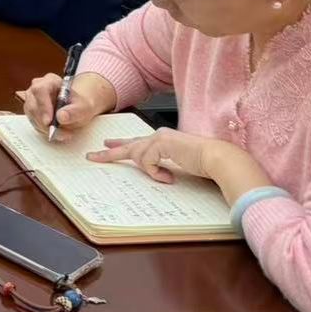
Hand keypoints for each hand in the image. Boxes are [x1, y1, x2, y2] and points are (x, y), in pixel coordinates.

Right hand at [18, 71, 117, 139]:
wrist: (77, 110)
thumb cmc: (79, 106)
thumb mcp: (83, 108)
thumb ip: (74, 111)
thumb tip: (61, 116)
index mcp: (51, 81)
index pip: (40, 90)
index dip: (43, 105)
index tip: (49, 121)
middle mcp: (37, 88)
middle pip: (32, 104)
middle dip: (44, 121)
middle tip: (56, 132)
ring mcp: (32, 99)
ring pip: (31, 115)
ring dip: (44, 128)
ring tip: (62, 133)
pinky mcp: (30, 111)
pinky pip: (32, 122)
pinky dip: (43, 130)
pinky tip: (55, 131)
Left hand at [88, 128, 224, 184]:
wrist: (218, 158)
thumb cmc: (204, 162)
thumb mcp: (178, 164)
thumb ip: (164, 165)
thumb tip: (158, 173)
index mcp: (162, 139)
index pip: (137, 142)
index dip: (120, 145)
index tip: (107, 146)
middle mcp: (158, 135)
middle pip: (129, 146)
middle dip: (110, 153)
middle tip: (93, 156)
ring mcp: (159, 138)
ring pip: (138, 156)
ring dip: (150, 169)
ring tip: (168, 176)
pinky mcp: (160, 144)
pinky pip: (147, 162)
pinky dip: (156, 172)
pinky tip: (170, 176)